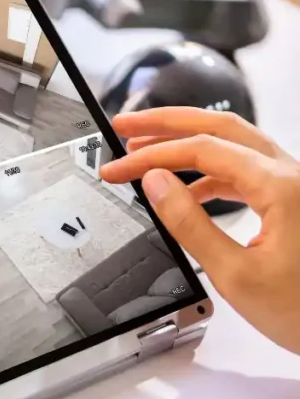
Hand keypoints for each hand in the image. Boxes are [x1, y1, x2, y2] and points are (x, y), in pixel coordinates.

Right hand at [101, 107, 299, 354]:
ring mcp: (294, 185)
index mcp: (279, 186)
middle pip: (220, 127)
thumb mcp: (235, 274)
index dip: (152, 155)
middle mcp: (291, 175)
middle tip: (126, 126)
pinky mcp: (292, 200)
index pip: (202, 151)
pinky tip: (186, 188)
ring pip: (234, 144)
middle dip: (168, 123)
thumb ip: (190, 223)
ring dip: (188, 143)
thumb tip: (157, 184)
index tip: (117, 168)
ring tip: (148, 152)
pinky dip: (209, 170)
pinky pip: (245, 169)